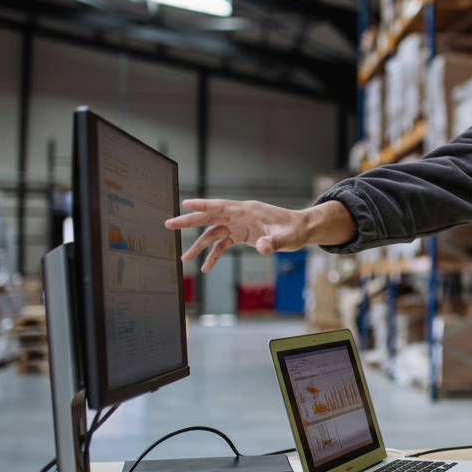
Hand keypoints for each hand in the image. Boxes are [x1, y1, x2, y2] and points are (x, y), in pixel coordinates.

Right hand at [164, 198, 355, 271]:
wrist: (302, 230)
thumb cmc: (295, 229)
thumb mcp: (287, 238)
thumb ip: (274, 243)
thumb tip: (263, 248)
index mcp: (248, 210)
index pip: (221, 206)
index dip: (202, 204)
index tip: (184, 203)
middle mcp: (240, 216)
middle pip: (210, 217)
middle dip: (189, 221)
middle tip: (169, 224)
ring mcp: (239, 225)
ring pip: (213, 233)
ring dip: (199, 246)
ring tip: (184, 259)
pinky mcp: (242, 236)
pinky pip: (223, 245)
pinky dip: (214, 255)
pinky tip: (206, 268)